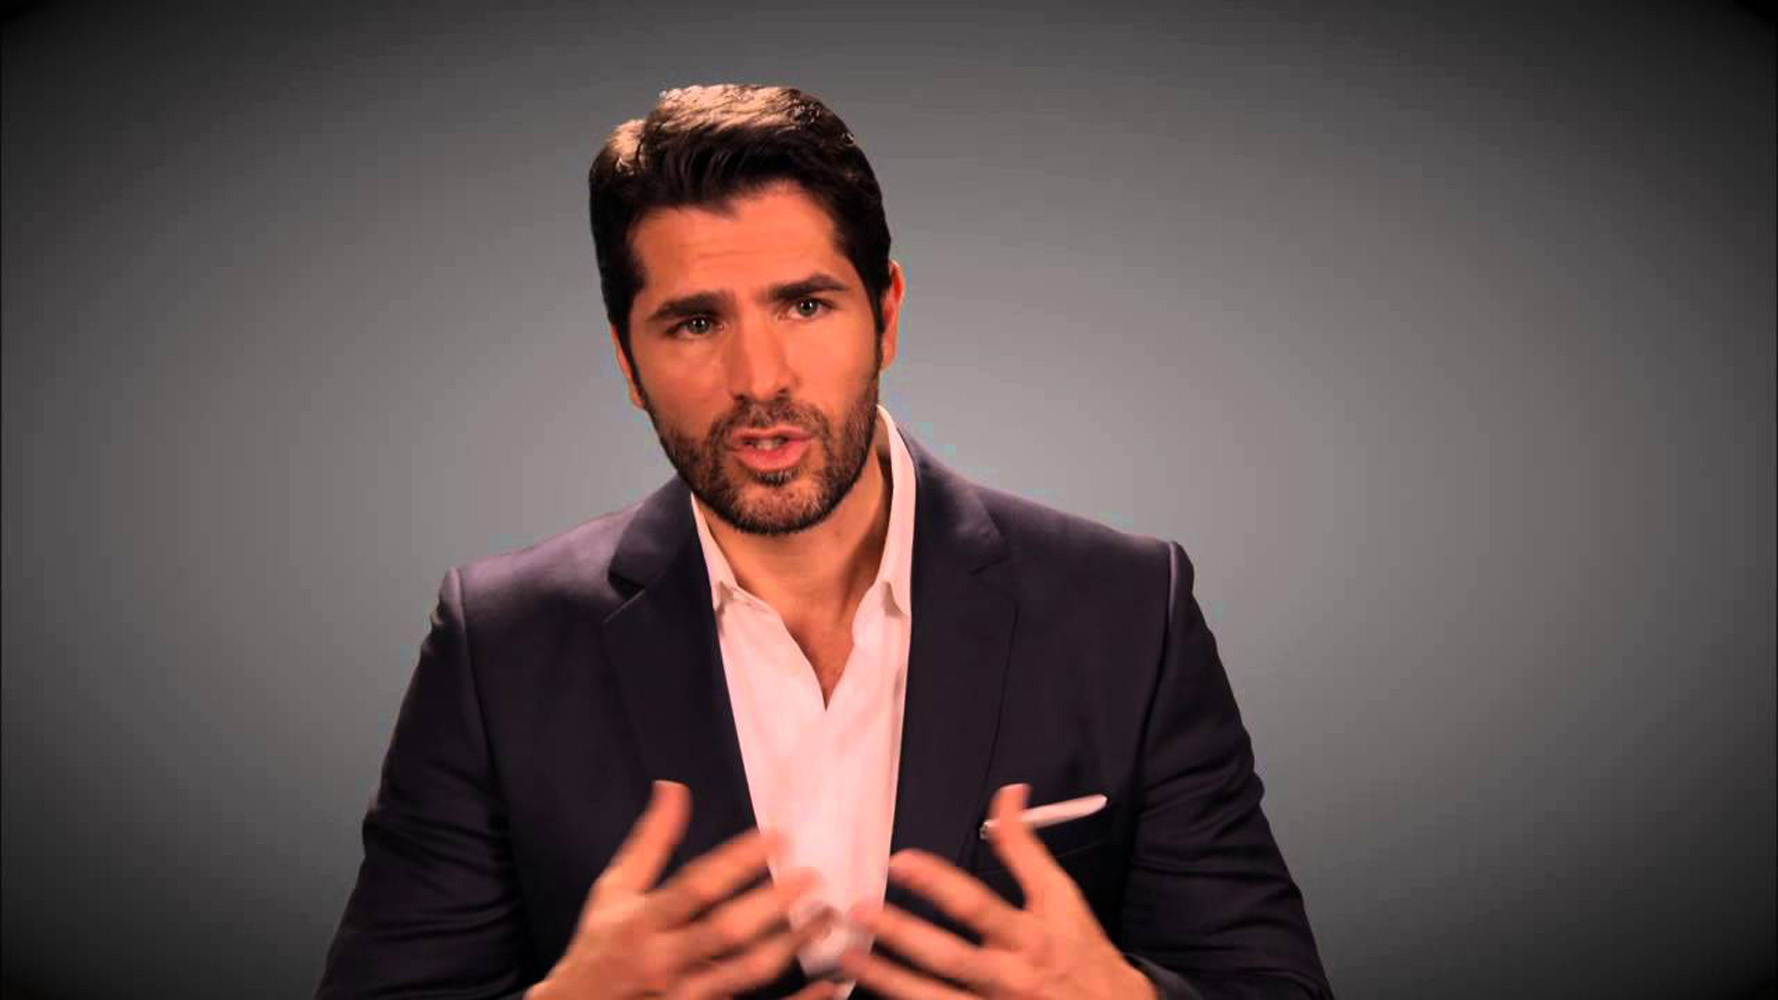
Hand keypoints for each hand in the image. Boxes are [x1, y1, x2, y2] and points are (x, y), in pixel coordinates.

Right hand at [531, 780, 838, 999]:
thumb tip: (674, 787)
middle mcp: (663, 961)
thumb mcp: (615, 891)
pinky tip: (827, 986)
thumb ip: (650, 842)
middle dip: (772, 904)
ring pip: (745, 973)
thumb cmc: (599, 946)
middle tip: (812, 876)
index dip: (738, 860)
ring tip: (826, 917)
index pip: (696, 886)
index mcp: (642, 922)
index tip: (779, 835)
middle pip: (725, 932)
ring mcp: (683, 997)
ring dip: (791, 946)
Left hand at [838, 784, 1156, 999]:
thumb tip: (1009, 793)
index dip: (938, 883)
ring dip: (888, 979)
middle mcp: (1009, 976)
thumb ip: (1026, 848)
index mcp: (1028, 936)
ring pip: (934, 998)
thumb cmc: (1080, 949)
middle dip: (903, 935)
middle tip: (861, 911)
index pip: (978, 906)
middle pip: (950, 957)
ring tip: (848, 957)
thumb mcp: (1060, 895)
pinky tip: (869, 995)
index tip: (900, 859)